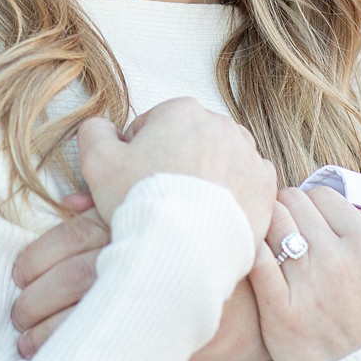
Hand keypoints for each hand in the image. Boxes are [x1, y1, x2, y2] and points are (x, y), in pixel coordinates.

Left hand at [11, 191, 268, 360]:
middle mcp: (146, 255)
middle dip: (35, 299)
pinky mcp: (169, 332)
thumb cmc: (202, 241)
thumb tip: (71, 199)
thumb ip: (114, 201)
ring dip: (47, 329)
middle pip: (73, 276)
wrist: (257, 292)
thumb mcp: (160, 210)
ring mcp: (158, 294)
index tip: (18, 275)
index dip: (36, 258)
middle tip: (17, 314)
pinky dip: (76, 353)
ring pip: (87, 311)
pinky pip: (112, 345)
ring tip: (26, 343)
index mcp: (139, 220)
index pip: (71, 237)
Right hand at [77, 96, 275, 239]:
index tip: (133, 182)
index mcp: (183, 110)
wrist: (184, 249)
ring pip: (218, 163)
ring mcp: (249, 156)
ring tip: (184, 211)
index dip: (136, 155)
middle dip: (174, 165)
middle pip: (188, 144)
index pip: (152, 127)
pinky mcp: (266, 187)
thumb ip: (94, 132)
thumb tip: (103, 127)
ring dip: (203, 179)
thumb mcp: (97, 162)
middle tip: (158, 199)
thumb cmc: (140, 202)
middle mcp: (223, 125)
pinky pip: (245, 187)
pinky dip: (230, 198)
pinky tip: (210, 217)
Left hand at [247, 187, 360, 360]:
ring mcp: (306, 287)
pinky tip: (255, 257)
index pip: (324, 195)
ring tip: (271, 240)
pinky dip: (251, 248)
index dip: (315, 202)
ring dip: (268, 224)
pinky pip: (255, 259)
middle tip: (288, 226)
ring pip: (272, 224)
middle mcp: (337, 261)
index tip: (310, 217)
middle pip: (294, 203)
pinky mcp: (279, 313)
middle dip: (290, 208)